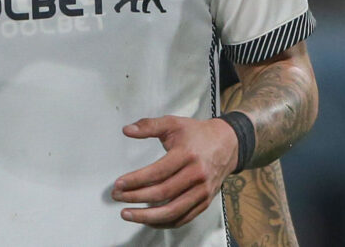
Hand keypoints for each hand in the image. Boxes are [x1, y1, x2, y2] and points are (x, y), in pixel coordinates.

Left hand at [112, 115, 238, 227]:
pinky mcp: (205, 202)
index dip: (135, 180)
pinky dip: (164, 222)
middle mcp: (197, 175)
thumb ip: (149, 126)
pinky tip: (148, 220)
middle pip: (163, 193)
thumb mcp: (173, 123)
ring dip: (147, 216)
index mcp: (187, 155)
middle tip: (117, 197)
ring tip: (128, 214)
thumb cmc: (197, 134)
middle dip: (136, 197)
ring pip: (172, 211)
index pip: (157, 172)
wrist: (227, 143)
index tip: (119, 184)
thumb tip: (127, 130)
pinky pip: (183, 218)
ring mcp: (202, 191)